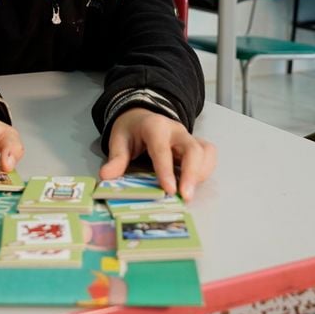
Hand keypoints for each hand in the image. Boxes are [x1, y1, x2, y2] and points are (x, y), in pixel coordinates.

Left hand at [100, 108, 215, 201]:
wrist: (142, 116)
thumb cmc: (131, 130)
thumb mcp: (118, 139)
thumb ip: (116, 158)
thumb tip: (106, 176)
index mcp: (155, 126)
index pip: (162, 148)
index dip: (166, 170)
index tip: (169, 190)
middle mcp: (176, 130)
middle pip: (193, 149)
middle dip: (192, 174)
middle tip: (186, 197)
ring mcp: (188, 137)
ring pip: (205, 152)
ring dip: (200, 174)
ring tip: (188, 193)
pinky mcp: (196, 144)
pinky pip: (209, 155)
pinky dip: (205, 170)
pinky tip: (193, 184)